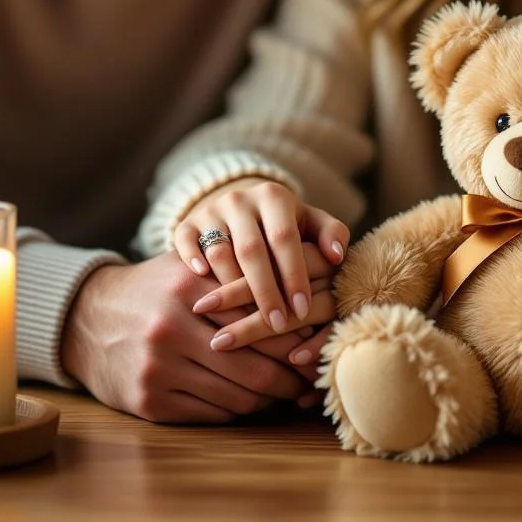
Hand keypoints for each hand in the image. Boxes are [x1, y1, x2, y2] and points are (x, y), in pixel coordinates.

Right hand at [61, 251, 312, 422]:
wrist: (84, 320)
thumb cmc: (153, 290)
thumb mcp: (187, 270)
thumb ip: (236, 276)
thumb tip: (300, 298)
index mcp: (186, 289)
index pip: (260, 321)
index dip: (295, 339)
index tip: (315, 345)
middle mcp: (170, 329)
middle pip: (254, 368)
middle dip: (290, 379)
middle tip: (311, 381)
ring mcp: (158, 369)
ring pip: (237, 398)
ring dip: (268, 400)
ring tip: (287, 393)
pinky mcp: (149, 402)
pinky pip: (212, 414)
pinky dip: (238, 411)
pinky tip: (250, 403)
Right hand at [174, 178, 347, 335]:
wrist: (241, 209)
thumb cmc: (285, 226)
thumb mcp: (311, 223)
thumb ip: (331, 233)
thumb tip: (336, 255)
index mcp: (273, 196)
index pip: (285, 238)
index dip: (294, 275)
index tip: (303, 310)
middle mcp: (239, 199)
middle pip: (251, 249)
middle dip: (266, 291)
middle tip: (278, 324)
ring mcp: (209, 211)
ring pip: (219, 252)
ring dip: (233, 291)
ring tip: (246, 323)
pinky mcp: (186, 224)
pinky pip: (185, 244)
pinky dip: (193, 266)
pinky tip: (205, 299)